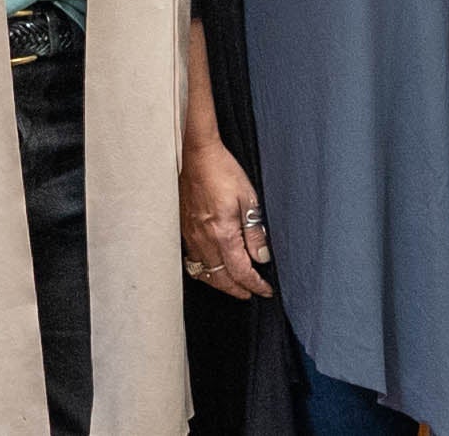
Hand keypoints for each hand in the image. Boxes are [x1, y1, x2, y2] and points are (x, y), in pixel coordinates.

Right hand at [179, 139, 272, 299]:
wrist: (197, 156)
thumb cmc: (222, 171)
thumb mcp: (248, 199)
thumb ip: (254, 232)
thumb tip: (262, 257)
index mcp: (222, 233)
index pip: (240, 271)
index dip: (255, 285)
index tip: (265, 290)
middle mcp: (204, 240)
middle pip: (221, 279)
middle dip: (239, 290)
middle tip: (253, 292)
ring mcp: (191, 236)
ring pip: (205, 273)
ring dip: (221, 284)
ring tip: (235, 285)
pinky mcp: (184, 230)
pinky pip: (193, 261)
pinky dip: (205, 271)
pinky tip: (213, 268)